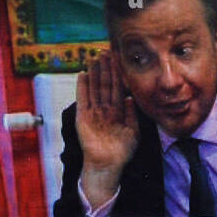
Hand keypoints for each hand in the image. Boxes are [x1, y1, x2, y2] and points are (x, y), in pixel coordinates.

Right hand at [76, 51, 138, 204]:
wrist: (108, 164)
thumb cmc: (122, 151)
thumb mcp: (133, 131)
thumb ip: (132, 114)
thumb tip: (129, 97)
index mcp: (117, 111)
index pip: (117, 88)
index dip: (117, 74)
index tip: (118, 59)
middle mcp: (105, 109)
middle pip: (104, 84)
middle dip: (105, 69)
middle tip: (105, 51)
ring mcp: (93, 112)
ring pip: (94, 88)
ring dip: (94, 73)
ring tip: (93, 58)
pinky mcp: (83, 117)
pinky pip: (83, 99)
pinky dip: (82, 87)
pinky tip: (83, 74)